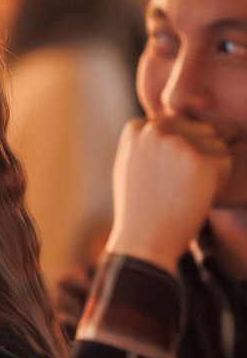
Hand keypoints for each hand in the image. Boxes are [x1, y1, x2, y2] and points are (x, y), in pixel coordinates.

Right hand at [105, 116, 232, 272]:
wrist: (143, 241)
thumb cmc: (140, 209)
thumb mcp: (132, 164)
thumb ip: (150, 140)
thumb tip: (179, 116)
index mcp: (136, 128)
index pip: (178, 126)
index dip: (177, 154)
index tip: (162, 178)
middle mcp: (155, 129)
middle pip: (198, 130)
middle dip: (196, 156)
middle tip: (175, 187)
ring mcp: (178, 142)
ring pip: (215, 142)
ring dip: (209, 166)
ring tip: (184, 191)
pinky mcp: (201, 158)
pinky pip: (226, 160)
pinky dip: (219, 181)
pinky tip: (195, 196)